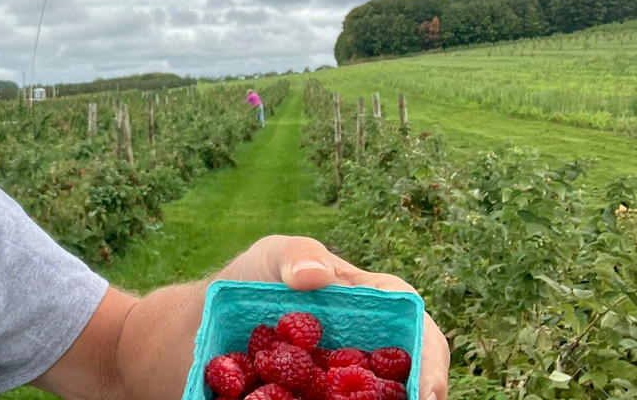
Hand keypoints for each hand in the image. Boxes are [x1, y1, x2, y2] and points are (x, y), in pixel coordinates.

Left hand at [216, 235, 449, 399]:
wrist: (210, 321)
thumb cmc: (252, 279)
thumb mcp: (272, 254)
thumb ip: (295, 254)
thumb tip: (316, 275)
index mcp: (370, 300)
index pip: (413, 320)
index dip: (429, 354)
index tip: (426, 388)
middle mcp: (367, 342)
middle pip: (409, 369)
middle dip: (421, 393)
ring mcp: (343, 377)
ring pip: (378, 395)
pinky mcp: (317, 396)